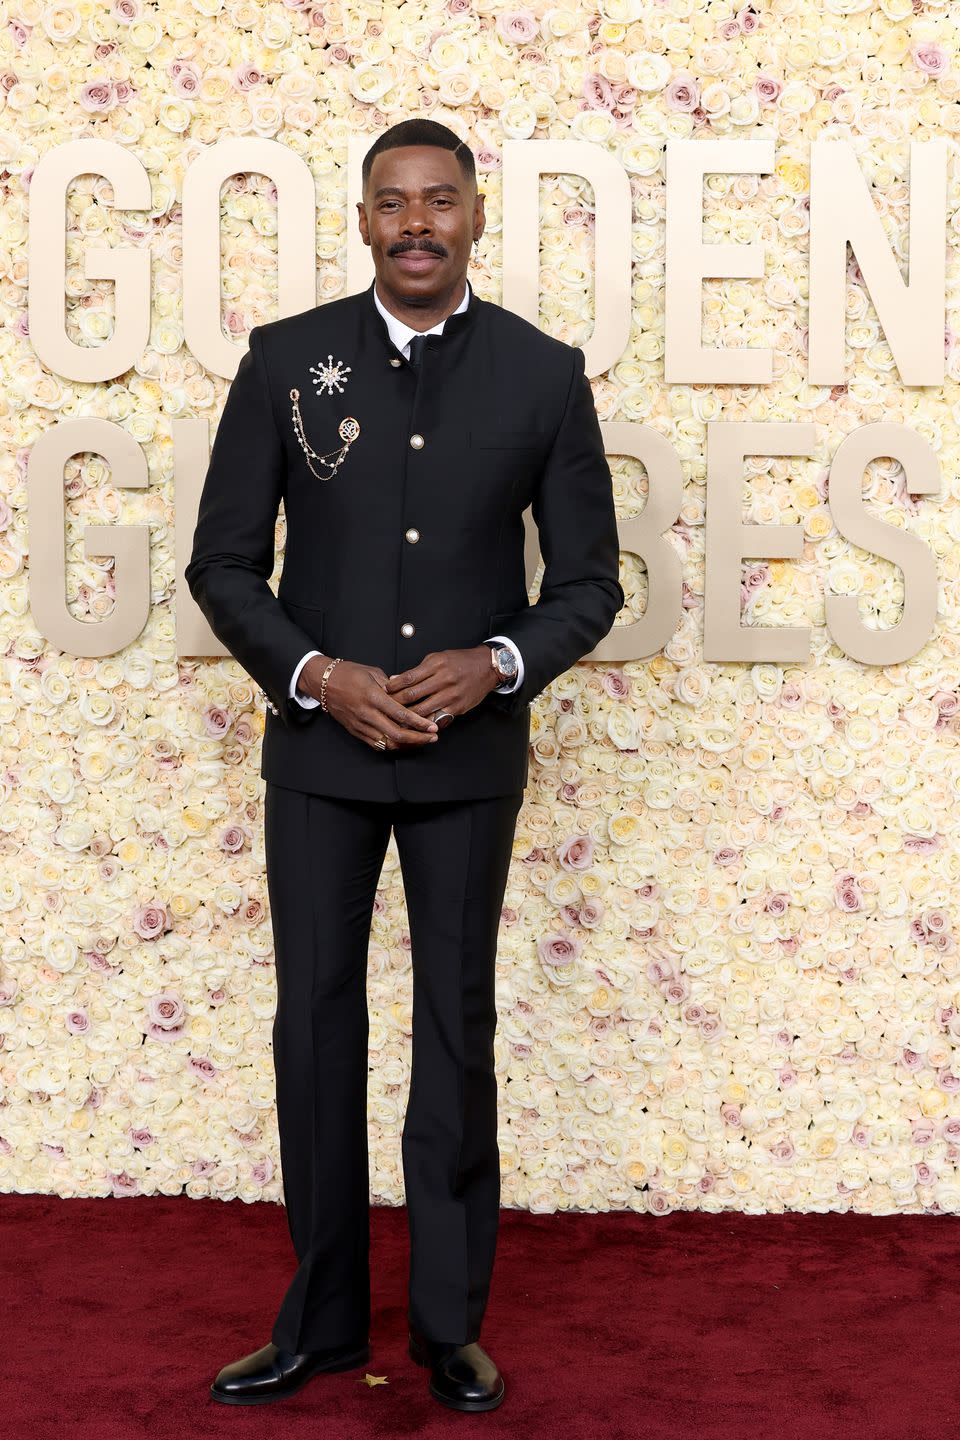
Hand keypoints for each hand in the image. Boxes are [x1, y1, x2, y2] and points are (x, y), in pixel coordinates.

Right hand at [298, 655, 439, 750]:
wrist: (323, 682)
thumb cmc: (348, 674)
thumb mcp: (373, 673)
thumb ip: (392, 686)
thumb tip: (409, 694)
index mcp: (373, 697)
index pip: (400, 714)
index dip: (419, 723)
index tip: (432, 726)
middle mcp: (366, 714)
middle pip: (396, 734)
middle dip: (418, 738)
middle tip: (433, 737)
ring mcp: (360, 725)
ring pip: (387, 744)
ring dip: (407, 745)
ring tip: (422, 741)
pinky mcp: (355, 732)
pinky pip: (376, 744)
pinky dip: (392, 746)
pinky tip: (404, 743)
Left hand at [382, 645, 499, 722]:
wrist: (487, 667)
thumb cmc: (461, 661)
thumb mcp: (438, 658)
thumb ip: (418, 670)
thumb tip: (396, 680)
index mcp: (436, 665)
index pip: (408, 678)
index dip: (393, 686)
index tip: (384, 691)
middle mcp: (443, 679)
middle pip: (412, 695)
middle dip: (396, 703)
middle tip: (385, 707)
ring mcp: (451, 695)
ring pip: (422, 710)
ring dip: (407, 716)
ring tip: (396, 719)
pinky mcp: (457, 707)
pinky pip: (437, 717)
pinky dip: (424, 722)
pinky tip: (415, 724)